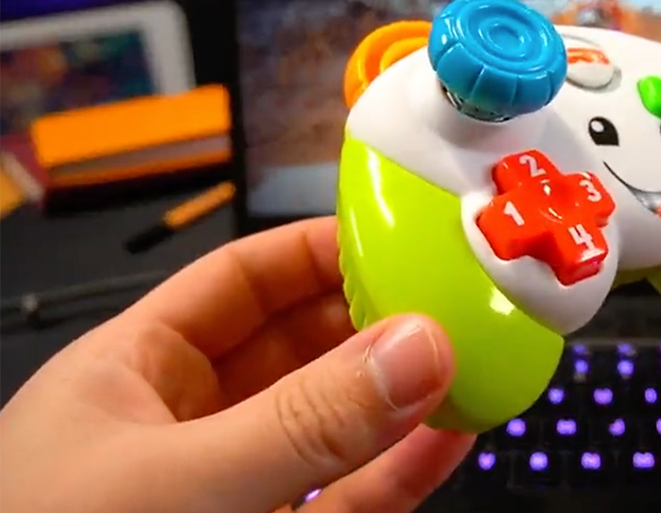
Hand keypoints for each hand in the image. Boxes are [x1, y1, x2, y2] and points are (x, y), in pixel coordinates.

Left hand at [0, 218, 472, 512]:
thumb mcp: (175, 487)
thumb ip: (303, 423)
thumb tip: (414, 349)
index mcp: (130, 379)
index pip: (239, 285)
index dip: (318, 250)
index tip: (397, 235)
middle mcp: (186, 431)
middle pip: (300, 350)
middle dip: (375, 320)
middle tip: (451, 299)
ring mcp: (234, 496)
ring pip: (333, 429)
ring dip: (401, 397)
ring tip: (469, 360)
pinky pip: (349, 501)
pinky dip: (403, 469)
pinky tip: (450, 436)